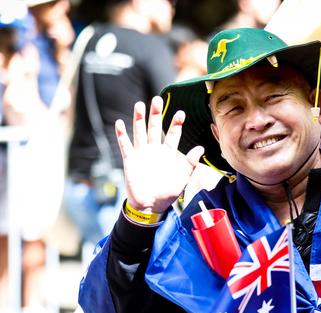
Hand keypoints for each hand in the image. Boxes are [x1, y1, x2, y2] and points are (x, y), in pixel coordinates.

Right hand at [115, 96, 203, 213]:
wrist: (151, 205)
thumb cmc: (168, 193)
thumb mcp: (182, 178)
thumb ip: (190, 163)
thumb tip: (201, 148)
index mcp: (168, 153)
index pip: (173, 134)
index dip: (176, 124)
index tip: (181, 113)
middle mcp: (155, 150)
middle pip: (155, 128)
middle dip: (156, 114)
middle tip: (157, 99)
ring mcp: (142, 154)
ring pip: (140, 132)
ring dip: (139, 119)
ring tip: (140, 105)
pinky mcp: (131, 160)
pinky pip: (125, 145)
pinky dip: (122, 135)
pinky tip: (120, 123)